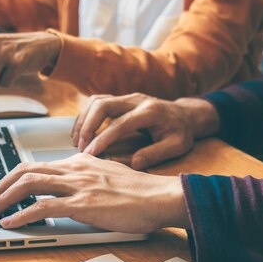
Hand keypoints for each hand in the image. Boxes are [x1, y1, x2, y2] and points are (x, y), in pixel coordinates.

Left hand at [0, 154, 188, 231]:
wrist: (160, 196)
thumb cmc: (140, 191)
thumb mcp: (109, 174)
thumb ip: (87, 176)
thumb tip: (71, 187)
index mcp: (80, 161)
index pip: (37, 164)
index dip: (15, 176)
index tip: (4, 188)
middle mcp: (74, 168)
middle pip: (26, 170)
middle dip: (1, 185)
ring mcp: (77, 185)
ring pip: (28, 184)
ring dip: (5, 198)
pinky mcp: (82, 204)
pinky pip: (42, 207)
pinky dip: (21, 215)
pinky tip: (11, 223)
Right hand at [71, 94, 219, 169]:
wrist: (185, 114)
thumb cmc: (181, 132)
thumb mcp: (177, 146)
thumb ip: (156, 154)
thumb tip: (133, 163)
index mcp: (151, 111)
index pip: (120, 123)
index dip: (103, 138)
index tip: (91, 154)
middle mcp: (136, 100)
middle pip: (103, 104)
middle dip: (87, 126)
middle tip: (81, 147)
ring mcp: (127, 97)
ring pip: (97, 101)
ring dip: (83, 120)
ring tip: (77, 141)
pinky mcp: (120, 99)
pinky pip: (97, 102)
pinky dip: (86, 116)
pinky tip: (82, 132)